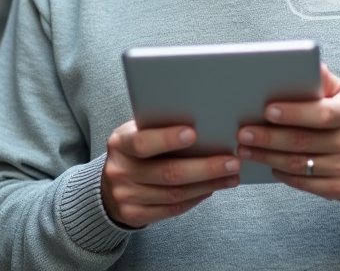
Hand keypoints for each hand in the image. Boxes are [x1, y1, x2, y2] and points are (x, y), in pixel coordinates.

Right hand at [101, 121, 240, 227]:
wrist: (108, 186)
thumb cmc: (134, 151)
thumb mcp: (136, 133)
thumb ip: (159, 129)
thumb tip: (203, 124)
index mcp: (120, 144)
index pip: (143, 142)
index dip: (167, 139)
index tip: (194, 134)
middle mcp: (120, 171)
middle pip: (168, 173)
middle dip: (204, 168)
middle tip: (232, 162)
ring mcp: (126, 196)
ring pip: (174, 193)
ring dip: (208, 185)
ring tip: (231, 176)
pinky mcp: (135, 215)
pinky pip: (172, 209)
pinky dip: (195, 199)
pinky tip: (212, 189)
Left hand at [236, 64, 339, 200]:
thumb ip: (323, 79)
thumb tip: (306, 62)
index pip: (321, 114)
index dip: (294, 113)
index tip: (267, 111)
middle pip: (303, 141)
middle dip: (269, 138)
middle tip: (244, 133)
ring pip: (299, 164)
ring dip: (268, 157)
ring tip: (246, 149)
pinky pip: (305, 184)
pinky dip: (283, 175)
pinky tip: (268, 166)